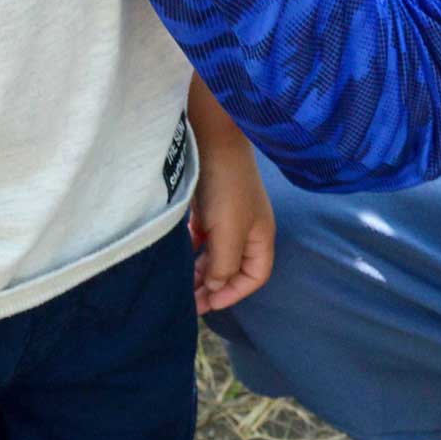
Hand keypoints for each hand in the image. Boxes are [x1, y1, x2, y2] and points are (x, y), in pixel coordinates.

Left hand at [189, 129, 274, 313]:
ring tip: (180, 281)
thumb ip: (223, 264)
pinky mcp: (209, 203)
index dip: (233, 293)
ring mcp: (228, 215)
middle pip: (233, 267)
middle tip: (187, 298)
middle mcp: (247, 228)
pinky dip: (193, 247)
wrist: (212, 136)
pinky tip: (179, 252)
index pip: (255, 277)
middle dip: (213, 284)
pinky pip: (203, 234)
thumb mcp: (228, 232)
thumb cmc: (226, 186)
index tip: (207, 302)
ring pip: (215, 252)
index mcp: (260, 236)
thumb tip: (214, 286)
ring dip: (200, 268)